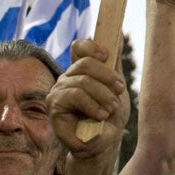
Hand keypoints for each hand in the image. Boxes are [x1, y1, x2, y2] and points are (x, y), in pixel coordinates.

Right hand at [48, 40, 127, 158]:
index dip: (92, 47)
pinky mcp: (54, 106)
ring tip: (110, 109)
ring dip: (103, 95)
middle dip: (107, 77)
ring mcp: (58, 91)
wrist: (105, 141)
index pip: (79, 47)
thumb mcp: (116, 86)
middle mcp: (67, 77)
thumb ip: (114, 63)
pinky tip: (100, 115)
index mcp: (81, 71)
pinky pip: (74, 96)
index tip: (106, 56)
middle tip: (120, 91)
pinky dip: (92, 105)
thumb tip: (119, 33)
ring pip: (82, 81)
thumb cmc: (110, 114)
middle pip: (85, 63)